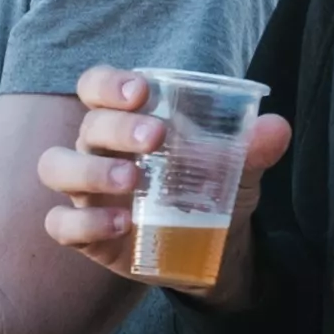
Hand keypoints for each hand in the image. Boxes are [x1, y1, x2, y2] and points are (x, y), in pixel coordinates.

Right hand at [34, 68, 289, 298]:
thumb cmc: (213, 189)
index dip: (107, 83)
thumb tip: (276, 127)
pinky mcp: (86, 234)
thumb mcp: (239, 167)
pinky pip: (61, 224)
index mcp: (127, 120)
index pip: (96, 86)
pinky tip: (121, 224)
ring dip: (90, 170)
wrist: (215, 250)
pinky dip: (85, 222)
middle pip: (86, 127)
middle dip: (115, 127)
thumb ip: (254, 146)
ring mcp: (88, 192)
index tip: (140, 90)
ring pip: (57, 168)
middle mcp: (99, 150)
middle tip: (154, 137)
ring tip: (132, 180)